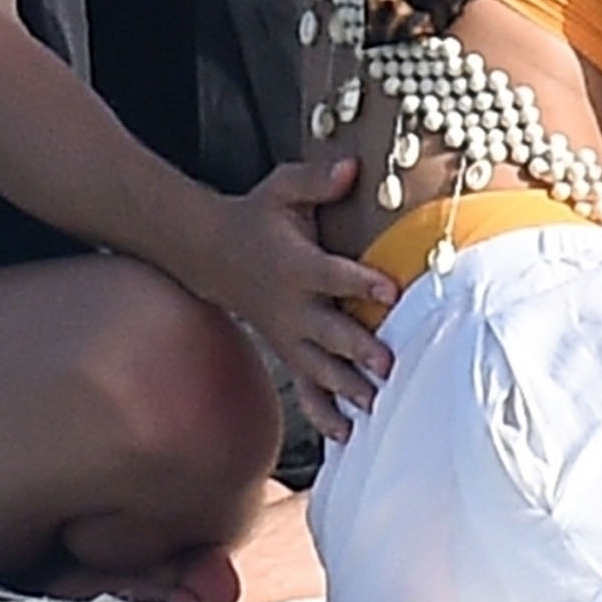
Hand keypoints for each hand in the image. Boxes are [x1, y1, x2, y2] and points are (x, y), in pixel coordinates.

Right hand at [199, 154, 394, 435]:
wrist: (211, 253)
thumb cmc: (257, 217)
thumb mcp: (281, 188)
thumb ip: (317, 180)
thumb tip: (352, 166)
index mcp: (296, 264)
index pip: (331, 275)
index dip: (359, 282)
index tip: (390, 290)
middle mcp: (292, 306)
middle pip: (327, 332)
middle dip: (357, 348)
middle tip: (388, 364)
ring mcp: (288, 335)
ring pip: (318, 368)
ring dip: (346, 389)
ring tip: (376, 407)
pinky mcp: (288, 352)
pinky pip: (305, 389)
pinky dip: (323, 414)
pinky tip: (348, 436)